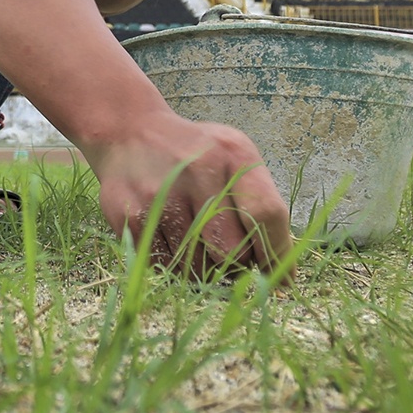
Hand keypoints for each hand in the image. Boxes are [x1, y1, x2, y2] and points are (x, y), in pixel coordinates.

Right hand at [88, 112, 293, 279]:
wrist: (130, 133)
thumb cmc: (197, 155)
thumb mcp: (235, 158)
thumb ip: (261, 204)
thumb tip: (283, 276)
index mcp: (232, 154)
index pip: (265, 214)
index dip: (276, 253)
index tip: (280, 278)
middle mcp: (196, 171)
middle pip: (232, 251)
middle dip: (236, 263)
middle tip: (229, 253)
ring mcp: (159, 194)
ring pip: (197, 266)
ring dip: (203, 266)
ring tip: (195, 239)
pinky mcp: (129, 215)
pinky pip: (164, 266)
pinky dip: (173, 263)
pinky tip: (170, 237)